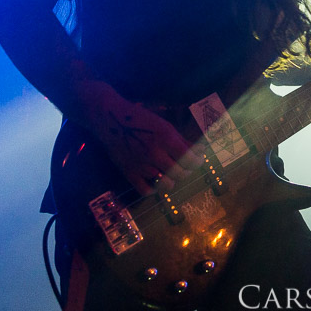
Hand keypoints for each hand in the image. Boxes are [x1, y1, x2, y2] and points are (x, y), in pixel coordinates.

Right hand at [75, 81, 205, 195]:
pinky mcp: (130, 173)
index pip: (190, 160)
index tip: (197, 160)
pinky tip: (156, 182)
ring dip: (172, 181)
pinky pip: (146, 191)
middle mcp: (156, 154)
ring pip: (167, 185)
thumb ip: (182, 140)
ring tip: (171, 174)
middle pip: (181, 174)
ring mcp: (142, 166)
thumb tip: (199, 151)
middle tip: (185, 166)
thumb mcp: (165, 125)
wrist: (112, 121)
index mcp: (167, 139)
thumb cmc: (141, 119)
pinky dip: (154, 189)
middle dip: (187, 171)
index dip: (198, 162)